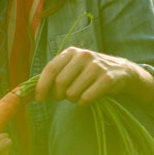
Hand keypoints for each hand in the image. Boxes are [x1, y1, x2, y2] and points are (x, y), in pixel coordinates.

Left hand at [34, 47, 153, 106]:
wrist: (121, 71)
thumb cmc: (89, 72)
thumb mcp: (72, 68)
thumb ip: (54, 75)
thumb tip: (32, 92)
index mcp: (71, 52)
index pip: (50, 69)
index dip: (41, 86)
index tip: (39, 99)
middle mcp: (83, 56)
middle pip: (60, 83)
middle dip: (58, 95)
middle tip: (63, 98)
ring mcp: (96, 66)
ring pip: (73, 92)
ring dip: (72, 100)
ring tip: (78, 96)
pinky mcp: (107, 78)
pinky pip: (87, 97)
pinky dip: (83, 102)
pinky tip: (86, 99)